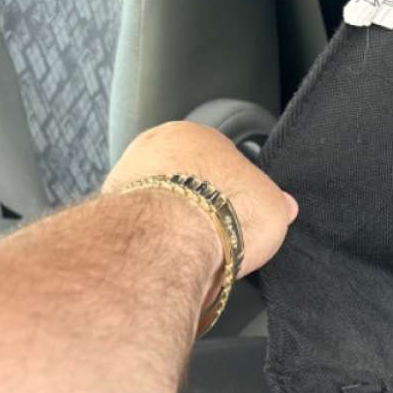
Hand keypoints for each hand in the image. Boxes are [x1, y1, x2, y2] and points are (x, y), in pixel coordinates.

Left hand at [104, 121, 297, 276]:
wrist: (174, 238)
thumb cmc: (225, 210)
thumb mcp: (274, 205)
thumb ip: (276, 203)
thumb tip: (284, 207)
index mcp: (194, 132)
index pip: (216, 157)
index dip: (232, 189)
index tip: (240, 212)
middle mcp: (152, 147)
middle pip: (182, 179)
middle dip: (198, 206)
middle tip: (219, 235)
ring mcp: (125, 180)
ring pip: (157, 204)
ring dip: (173, 225)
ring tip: (197, 253)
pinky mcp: (108, 214)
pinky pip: (139, 229)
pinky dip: (153, 244)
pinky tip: (172, 260)